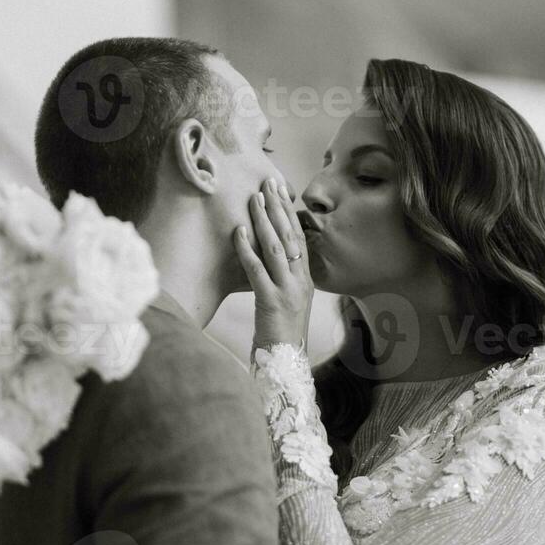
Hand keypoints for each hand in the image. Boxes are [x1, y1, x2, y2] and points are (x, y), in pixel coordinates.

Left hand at [234, 178, 312, 347]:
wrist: (285, 363)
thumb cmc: (280, 333)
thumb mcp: (285, 301)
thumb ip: (281, 278)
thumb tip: (267, 254)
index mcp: (305, 279)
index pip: (299, 237)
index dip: (289, 212)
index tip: (280, 190)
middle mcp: (300, 282)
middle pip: (290, 236)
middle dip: (278, 207)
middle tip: (268, 182)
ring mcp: (287, 291)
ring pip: (276, 248)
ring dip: (264, 221)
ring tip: (254, 198)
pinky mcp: (271, 302)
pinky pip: (257, 269)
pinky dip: (247, 248)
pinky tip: (239, 231)